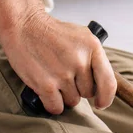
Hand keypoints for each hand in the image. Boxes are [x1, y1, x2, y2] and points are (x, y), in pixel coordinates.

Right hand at [0, 10, 116, 114]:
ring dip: (63, 95)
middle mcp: (80, 60)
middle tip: (64, 74)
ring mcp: (63, 73)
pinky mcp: (46, 84)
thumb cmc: (51, 32)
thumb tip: (102, 86)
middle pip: (88, 93)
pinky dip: (52, 103)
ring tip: (53, 77)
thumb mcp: (81, 36)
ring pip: (72, 101)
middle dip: (77, 88)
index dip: (106, 97)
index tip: (100, 102)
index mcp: (93, 46)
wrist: (23, 25)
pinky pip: (56, 107)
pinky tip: (47, 90)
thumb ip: (94, 58)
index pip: (109, 82)